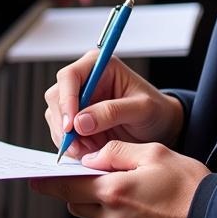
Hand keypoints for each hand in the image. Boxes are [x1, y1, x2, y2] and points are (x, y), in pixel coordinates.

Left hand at [32, 141, 210, 217]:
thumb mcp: (154, 153)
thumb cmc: (189, 185)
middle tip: (104, 179)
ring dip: (107, 209)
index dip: (48, 182)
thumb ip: (117, 152)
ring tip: (138, 198)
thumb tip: (91, 158)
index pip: (67, 188)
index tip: (34, 179)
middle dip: (84, 192)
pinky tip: (147, 217)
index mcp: (114, 192)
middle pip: (79, 205)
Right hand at [44, 48, 184, 157]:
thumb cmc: (155, 111)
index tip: (71, 125)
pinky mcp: (75, 119)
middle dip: (64, 123)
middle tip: (78, 146)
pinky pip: (61, 132)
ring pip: (55, 116)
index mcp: (99, 65)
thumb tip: (80, 122)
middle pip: (56, 96)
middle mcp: (84, 79)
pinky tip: (89, 151)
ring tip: (90, 150)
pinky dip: (72, 145)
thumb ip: (112, 112)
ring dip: (67, 137)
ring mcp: (77, 99)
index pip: (70, 76)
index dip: (67, 100)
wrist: (160, 127)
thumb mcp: (142, 109)